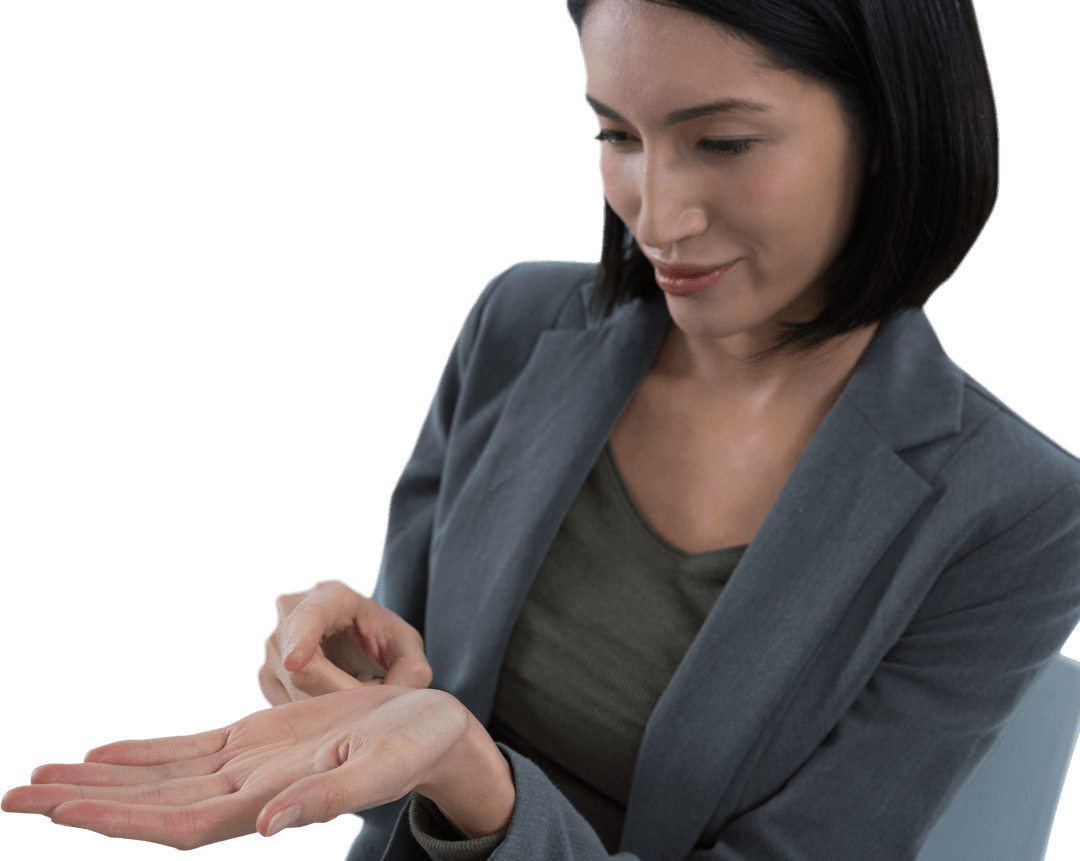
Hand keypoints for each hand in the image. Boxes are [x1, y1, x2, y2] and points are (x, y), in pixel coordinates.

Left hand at [1, 685, 467, 849]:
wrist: (433, 733)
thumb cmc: (417, 748)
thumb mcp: (383, 766)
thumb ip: (331, 798)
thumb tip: (272, 822)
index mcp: (274, 801)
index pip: (178, 819)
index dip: (118, 816)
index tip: (59, 807)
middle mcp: (248, 791)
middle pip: (151, 803)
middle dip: (84, 802)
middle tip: (14, 798)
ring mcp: (249, 766)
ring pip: (160, 777)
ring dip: (101, 781)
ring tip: (40, 781)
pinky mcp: (258, 741)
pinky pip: (188, 750)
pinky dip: (143, 753)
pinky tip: (104, 754)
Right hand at [258, 578, 431, 705]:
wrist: (358, 641)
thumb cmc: (383, 639)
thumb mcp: (407, 647)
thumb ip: (411, 670)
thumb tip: (389, 698)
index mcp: (331, 596)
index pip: (309, 617)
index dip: (302, 639)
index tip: (295, 661)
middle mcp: (290, 614)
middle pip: (303, 670)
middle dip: (340, 695)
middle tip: (371, 696)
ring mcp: (272, 647)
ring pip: (295, 694)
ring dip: (332, 707)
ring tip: (356, 690)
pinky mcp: (266, 676)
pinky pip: (288, 707)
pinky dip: (316, 715)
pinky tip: (335, 700)